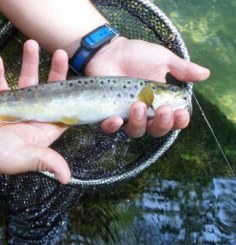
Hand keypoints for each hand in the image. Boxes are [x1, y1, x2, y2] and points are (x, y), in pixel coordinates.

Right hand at [0, 40, 70, 183]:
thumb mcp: (22, 159)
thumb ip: (45, 161)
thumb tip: (66, 178)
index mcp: (42, 129)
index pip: (63, 108)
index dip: (71, 93)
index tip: (76, 75)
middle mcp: (32, 116)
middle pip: (48, 89)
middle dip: (54, 71)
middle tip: (60, 52)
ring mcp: (15, 107)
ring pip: (26, 82)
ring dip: (29, 64)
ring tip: (31, 45)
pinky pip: (0, 84)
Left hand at [85, 37, 209, 136]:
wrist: (109, 51)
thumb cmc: (136, 55)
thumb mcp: (162, 60)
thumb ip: (182, 69)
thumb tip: (205, 74)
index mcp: (159, 102)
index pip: (173, 120)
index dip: (179, 121)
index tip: (181, 112)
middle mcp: (144, 113)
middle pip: (156, 130)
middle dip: (162, 123)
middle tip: (162, 109)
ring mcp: (125, 115)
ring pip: (135, 131)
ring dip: (140, 122)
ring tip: (138, 105)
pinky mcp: (106, 114)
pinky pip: (109, 128)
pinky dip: (113, 127)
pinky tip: (117, 119)